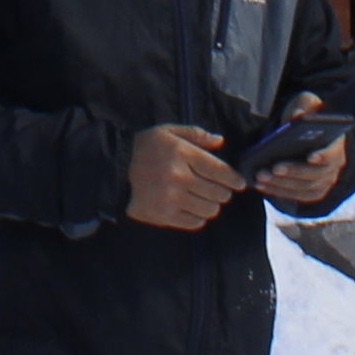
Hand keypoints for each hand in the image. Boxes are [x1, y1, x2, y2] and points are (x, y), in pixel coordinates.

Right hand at [123, 122, 240, 231]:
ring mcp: (173, 199)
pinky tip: (192, 208)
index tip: (239, 183)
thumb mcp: (168, 132)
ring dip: (212, 205)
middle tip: (219, 189)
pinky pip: (195, 222)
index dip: (234, 179)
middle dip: (223, 192)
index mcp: (183, 154)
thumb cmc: (144, 148)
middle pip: (218, 193)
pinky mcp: (165, 216)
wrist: (115, 171)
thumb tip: (220, 141)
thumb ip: (195, 135)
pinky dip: (198, 217)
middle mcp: (180, 178)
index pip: (220, 171)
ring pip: (210, 209)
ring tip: (205, 199)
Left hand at [250, 114, 351, 206]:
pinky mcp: (310, 191)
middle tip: (273, 168)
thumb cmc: (307, 115)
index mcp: (337, 145)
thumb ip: (304, 106)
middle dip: (293, 172)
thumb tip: (298, 115)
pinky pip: (296, 195)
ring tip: (261, 176)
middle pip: (315, 175)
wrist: (304, 131)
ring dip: (281, 184)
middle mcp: (333, 168)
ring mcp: (323, 182)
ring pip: (304, 188)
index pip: (334, 154)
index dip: (324, 156)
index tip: (310, 156)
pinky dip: (279, 191)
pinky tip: (262, 185)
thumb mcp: (306, 104)